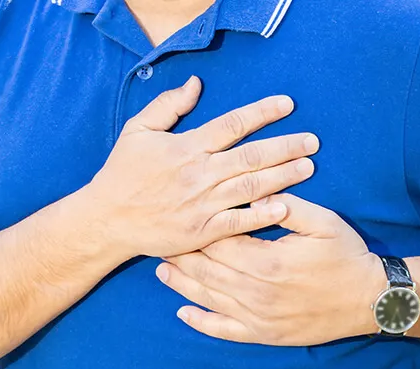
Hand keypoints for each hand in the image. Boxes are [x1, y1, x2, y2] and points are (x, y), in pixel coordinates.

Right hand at [83, 76, 318, 258]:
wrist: (107, 219)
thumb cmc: (122, 174)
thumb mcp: (138, 131)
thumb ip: (167, 105)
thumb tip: (196, 85)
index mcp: (187, 147)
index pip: (233, 124)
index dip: (263, 112)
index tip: (287, 105)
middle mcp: (198, 174)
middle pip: (251, 156)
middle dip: (286, 146)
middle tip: (313, 141)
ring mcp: (201, 204)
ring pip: (251, 187)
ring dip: (283, 176)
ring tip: (308, 167)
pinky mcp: (201, 232)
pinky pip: (238, 223)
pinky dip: (261, 215)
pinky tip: (285, 207)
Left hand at [155, 194, 386, 345]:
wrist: (371, 300)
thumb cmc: (347, 256)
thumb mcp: (323, 222)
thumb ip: (287, 206)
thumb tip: (258, 189)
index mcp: (266, 261)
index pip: (218, 242)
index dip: (195, 231)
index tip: (179, 218)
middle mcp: (255, 292)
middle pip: (205, 271)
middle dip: (181, 255)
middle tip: (160, 241)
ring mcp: (257, 317)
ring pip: (208, 299)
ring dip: (181, 285)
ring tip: (161, 269)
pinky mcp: (263, 335)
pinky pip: (224, 331)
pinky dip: (201, 322)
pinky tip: (183, 313)